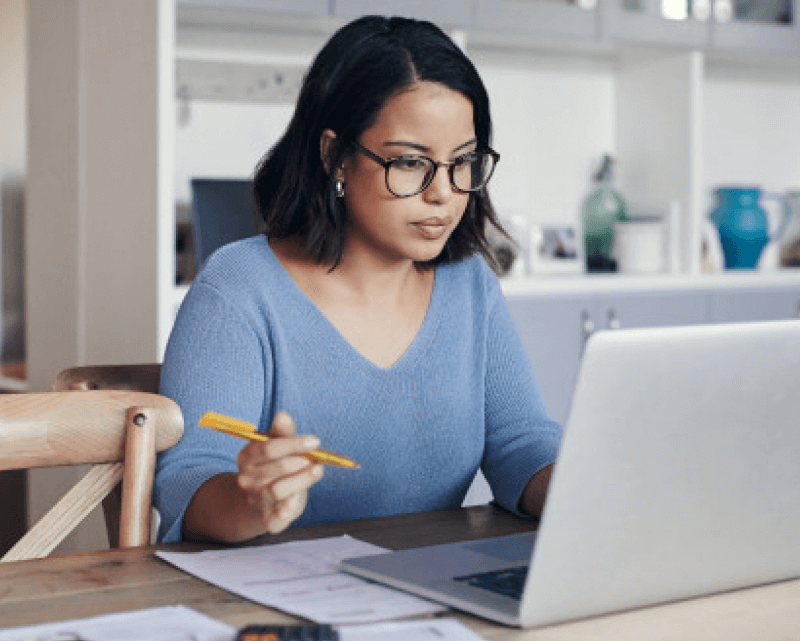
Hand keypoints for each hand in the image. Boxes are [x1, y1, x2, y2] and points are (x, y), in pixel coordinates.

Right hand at [236, 410, 324, 533]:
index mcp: (247, 457)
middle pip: (277, 468)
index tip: (315, 441)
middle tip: (317, 458)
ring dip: (303, 479)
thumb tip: (283, 415)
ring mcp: (256, 499)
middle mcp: (247, 479)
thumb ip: (282, 432)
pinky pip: (275, 519)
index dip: (294, 444)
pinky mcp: (268, 518)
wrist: (264, 497)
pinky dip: (285, 512)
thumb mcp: (278, 445)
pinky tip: (295, 502)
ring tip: (317, 471)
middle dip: (301, 461)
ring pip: (279, 490)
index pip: (269, 448)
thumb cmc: (275, 464)